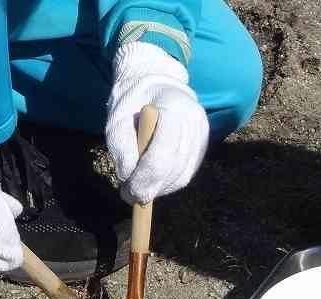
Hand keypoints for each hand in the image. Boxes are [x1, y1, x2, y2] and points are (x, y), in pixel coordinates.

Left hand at [106, 42, 209, 203]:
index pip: (162, 155)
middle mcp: (195, 121)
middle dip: (151, 188)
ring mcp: (203, 133)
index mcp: (174, 108)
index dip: (144, 180)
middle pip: (174, 169)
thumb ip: (120, 144)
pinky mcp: (204, 144)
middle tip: (129, 195)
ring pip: (183, 175)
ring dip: (160, 188)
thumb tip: (127, 175)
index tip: (127, 192)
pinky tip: (154, 181)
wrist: (156, 81)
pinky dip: (169, 183)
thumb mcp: (116, 116)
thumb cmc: (132, 99)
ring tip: (139, 187)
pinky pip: (187, 172)